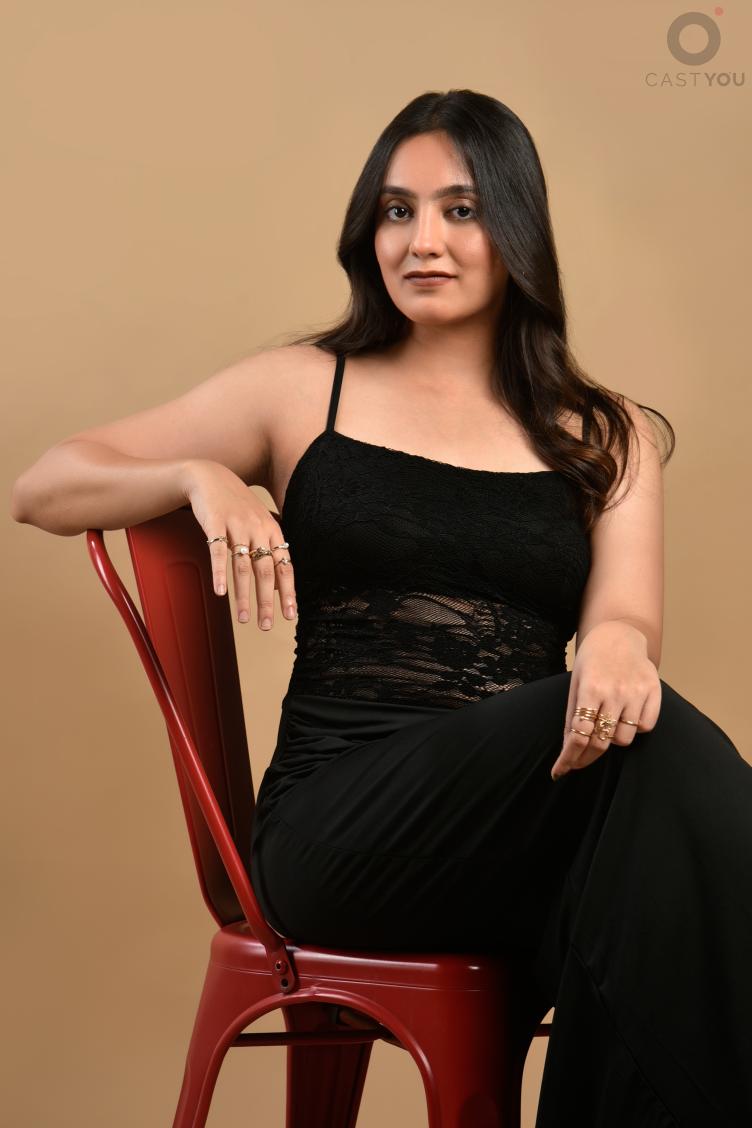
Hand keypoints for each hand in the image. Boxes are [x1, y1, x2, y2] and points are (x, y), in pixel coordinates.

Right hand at [183, 459, 296, 629]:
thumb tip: (277, 586)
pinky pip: (217, 552)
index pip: (285, 567)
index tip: (291, 616)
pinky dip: (220, 573)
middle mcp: (258, 530)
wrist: (211, 477)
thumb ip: (271, 553)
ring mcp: (237, 526)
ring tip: (244, 618)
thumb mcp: (260, 525)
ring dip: (244, 595)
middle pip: (266, 571)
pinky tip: (219, 592)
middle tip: (267, 625)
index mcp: (273, 532)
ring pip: (243, 566)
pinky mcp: (215, 523)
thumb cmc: (237, 505)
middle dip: (267, 602)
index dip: (288, 593)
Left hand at [551, 621, 660, 779]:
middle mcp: (615, 692)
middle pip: (601, 741)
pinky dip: (635, 729)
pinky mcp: (655, 692)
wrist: (619, 636)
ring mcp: (637, 693)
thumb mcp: (575, 684)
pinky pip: (646, 727)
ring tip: (606, 725)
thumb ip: (571, 717)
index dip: (568, 757)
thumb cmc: (592, 662)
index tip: (559, 771)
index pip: (579, 734)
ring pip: (624, 739)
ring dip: (611, 739)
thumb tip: (567, 750)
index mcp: (591, 688)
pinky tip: (626, 717)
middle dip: (586, 758)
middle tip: (576, 763)